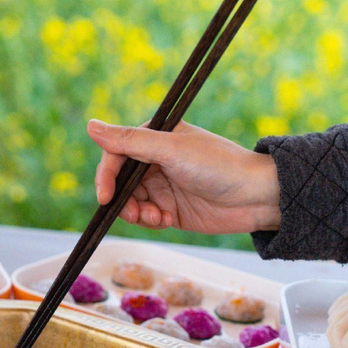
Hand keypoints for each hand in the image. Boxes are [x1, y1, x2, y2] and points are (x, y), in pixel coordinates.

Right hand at [87, 119, 280, 234]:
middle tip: (134, 213)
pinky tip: (167, 220)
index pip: (116, 153)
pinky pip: (147, 217)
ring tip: (157, 217)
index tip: (105, 196)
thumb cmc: (219, 165)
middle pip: (119, 181)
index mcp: (155, 137)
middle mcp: (156, 159)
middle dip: (122, 199)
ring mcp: (163, 185)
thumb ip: (130, 141)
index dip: (106, 175)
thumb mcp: (171, 150)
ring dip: (137, 213)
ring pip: (130, 202)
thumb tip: (90, 126)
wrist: (256, 197)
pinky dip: (150, 221)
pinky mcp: (172, 209)